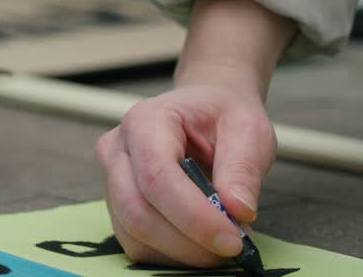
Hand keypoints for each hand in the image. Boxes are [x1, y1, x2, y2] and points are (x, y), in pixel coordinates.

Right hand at [96, 0, 292, 266]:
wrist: (206, 110)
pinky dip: (168, 253)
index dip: (192, 216)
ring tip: (222, 244)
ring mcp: (111, 177)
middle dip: (188, 241)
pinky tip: (200, 241)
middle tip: (234, 250)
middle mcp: (115, 147)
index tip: (233, 239)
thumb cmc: (227, 115)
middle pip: (137, 211)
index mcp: (147, 120)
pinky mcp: (117, 203)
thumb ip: (244, 166)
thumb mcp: (251, 129)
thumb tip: (238, 210)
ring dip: (179, 252)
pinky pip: (134, 241)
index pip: (157, 176)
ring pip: (132, 232)